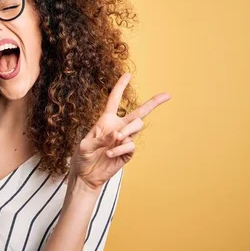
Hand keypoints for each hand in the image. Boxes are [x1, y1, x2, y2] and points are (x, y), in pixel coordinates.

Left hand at [69, 73, 170, 189]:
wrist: (86, 175)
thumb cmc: (82, 157)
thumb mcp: (85, 145)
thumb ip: (101, 138)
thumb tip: (118, 134)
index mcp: (106, 121)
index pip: (114, 100)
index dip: (120, 87)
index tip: (128, 74)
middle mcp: (118, 128)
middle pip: (139, 113)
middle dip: (153, 103)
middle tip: (167, 95)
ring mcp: (124, 140)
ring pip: (137, 127)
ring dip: (127, 131)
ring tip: (116, 139)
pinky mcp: (127, 153)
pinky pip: (131, 145)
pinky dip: (120, 148)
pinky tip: (109, 154)